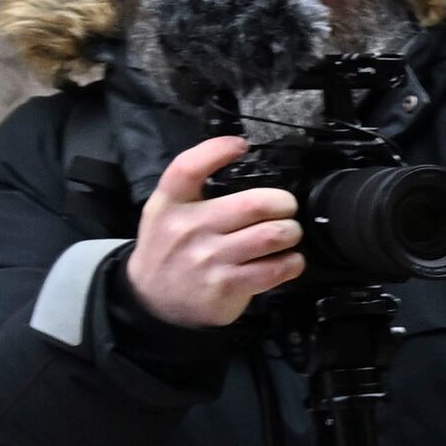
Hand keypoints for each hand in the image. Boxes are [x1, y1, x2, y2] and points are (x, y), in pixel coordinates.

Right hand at [120, 137, 298, 329]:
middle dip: (283, 203)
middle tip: (286, 208)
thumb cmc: (168, 248)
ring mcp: (209, 259)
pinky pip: (276, 269)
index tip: (240, 145)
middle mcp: (189, 228)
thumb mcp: (164, 212)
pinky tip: (288, 260)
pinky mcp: (228, 286)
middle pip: (254, 204)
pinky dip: (292, 263)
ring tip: (288, 234)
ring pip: (272, 236)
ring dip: (291, 233)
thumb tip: (237, 161)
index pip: (188, 168)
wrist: (153, 300)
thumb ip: (192, 189)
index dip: (217, 150)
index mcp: (169, 204)